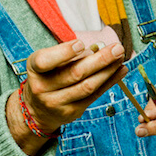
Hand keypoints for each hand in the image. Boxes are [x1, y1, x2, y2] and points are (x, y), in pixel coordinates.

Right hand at [7, 39, 126, 150]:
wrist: (37, 110)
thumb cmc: (46, 77)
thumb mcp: (49, 62)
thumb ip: (71, 54)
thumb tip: (99, 48)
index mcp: (35, 69)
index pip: (45, 61)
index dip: (63, 53)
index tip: (81, 44)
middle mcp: (42, 88)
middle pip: (75, 73)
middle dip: (100, 59)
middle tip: (117, 48)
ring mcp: (57, 103)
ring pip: (88, 86)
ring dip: (108, 71)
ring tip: (120, 58)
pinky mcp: (72, 112)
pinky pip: (94, 96)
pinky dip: (109, 82)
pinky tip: (120, 70)